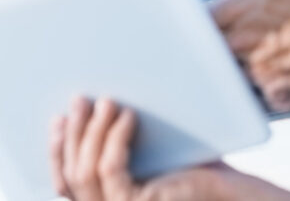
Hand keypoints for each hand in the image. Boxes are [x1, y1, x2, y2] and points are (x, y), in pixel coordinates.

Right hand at [49, 97, 289, 200]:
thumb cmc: (197, 169)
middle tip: (79, 98)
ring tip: (107, 100)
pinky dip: (116, 139)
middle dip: (73, 133)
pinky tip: (129, 115)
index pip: (66, 182)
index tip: (58, 117)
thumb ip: (120, 141)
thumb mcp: (151, 152)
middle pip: (71, 176)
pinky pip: (112, 171)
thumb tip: (97, 101)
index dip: (57, 150)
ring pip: (85, 174)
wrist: (232, 193)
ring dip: (92, 132)